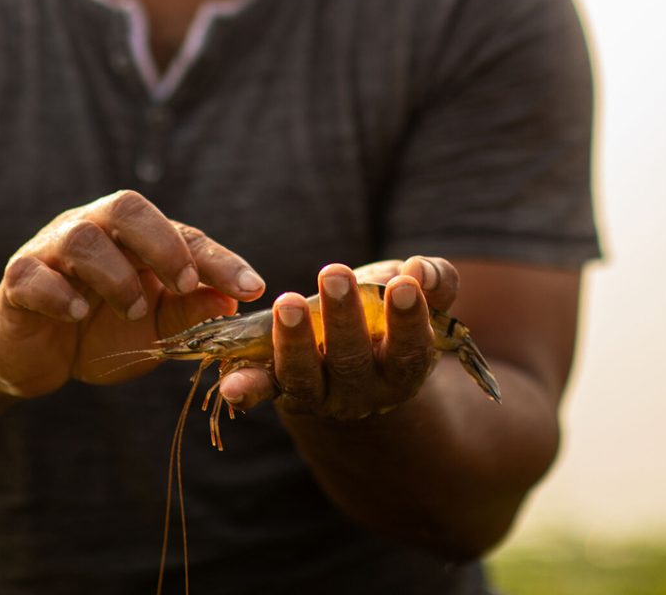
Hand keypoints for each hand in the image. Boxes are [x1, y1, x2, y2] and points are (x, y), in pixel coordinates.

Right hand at [0, 190, 264, 396]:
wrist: (36, 357)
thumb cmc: (101, 331)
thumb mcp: (154, 328)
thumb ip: (188, 313)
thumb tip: (233, 303)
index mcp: (133, 236)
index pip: (182, 234)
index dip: (219, 260)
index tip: (252, 288)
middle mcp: (93, 229)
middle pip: (126, 207)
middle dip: (163, 244)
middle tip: (184, 284)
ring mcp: (51, 250)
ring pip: (82, 237)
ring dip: (115, 275)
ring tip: (132, 310)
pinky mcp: (18, 280)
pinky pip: (33, 275)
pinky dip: (60, 294)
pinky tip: (78, 314)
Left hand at [218, 257, 459, 418]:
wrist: (356, 364)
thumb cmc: (388, 317)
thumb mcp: (415, 297)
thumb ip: (434, 283)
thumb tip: (422, 271)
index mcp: (402, 369)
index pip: (409, 350)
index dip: (408, 321)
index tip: (402, 285)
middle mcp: (363, 392)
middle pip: (353, 361)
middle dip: (344, 317)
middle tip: (335, 272)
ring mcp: (320, 395)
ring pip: (306, 378)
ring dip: (296, 342)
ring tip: (288, 302)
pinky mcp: (283, 389)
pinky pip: (265, 391)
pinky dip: (248, 389)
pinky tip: (231, 384)